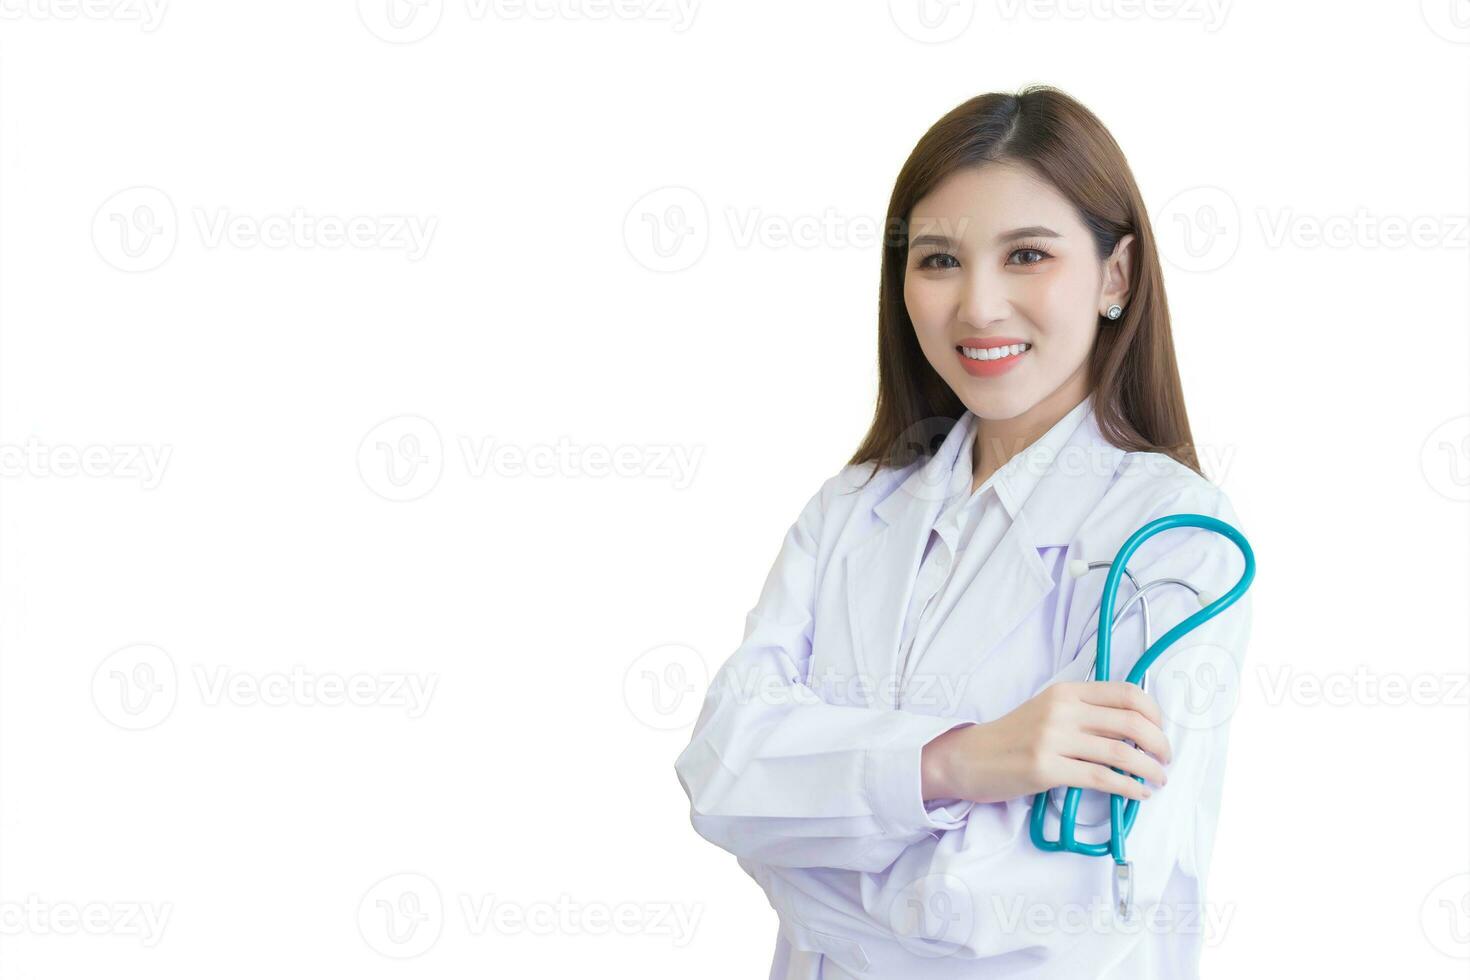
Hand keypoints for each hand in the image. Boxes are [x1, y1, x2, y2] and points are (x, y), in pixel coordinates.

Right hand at [920, 681, 1170, 804]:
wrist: (970, 758)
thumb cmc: (1013, 737)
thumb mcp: (1048, 711)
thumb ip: (1085, 712)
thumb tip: (1134, 728)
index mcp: (1066, 691)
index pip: (1126, 693)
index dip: (1154, 713)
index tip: (1160, 731)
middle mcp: (1062, 710)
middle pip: (1131, 722)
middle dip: (1159, 744)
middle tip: (1165, 760)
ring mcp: (1053, 739)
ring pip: (1120, 752)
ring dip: (1149, 769)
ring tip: (1158, 780)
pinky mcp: (1046, 769)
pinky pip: (1100, 778)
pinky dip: (1128, 788)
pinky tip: (1138, 794)